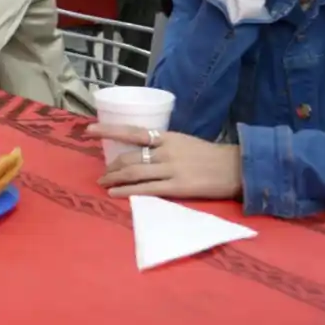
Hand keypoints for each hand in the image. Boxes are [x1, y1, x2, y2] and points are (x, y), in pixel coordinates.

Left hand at [84, 124, 243, 199]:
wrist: (236, 168)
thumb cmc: (209, 156)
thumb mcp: (184, 142)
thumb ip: (163, 145)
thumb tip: (141, 151)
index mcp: (167, 137)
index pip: (132, 131)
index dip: (108, 130)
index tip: (88, 130)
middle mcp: (166, 151)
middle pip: (129, 157)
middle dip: (111, 167)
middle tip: (102, 175)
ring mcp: (171, 169)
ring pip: (134, 172)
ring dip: (114, 179)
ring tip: (103, 184)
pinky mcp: (177, 187)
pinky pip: (147, 189)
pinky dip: (128, 191)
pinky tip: (115, 194)